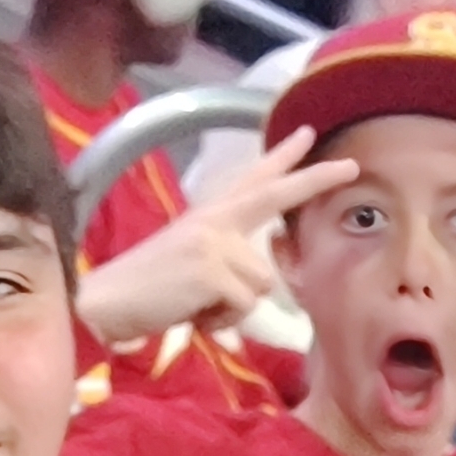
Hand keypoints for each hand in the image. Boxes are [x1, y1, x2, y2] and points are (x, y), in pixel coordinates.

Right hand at [75, 130, 356, 348]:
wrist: (103, 303)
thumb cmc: (144, 293)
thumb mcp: (189, 267)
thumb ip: (225, 265)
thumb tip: (255, 289)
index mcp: (207, 216)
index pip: (250, 180)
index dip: (280, 158)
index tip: (307, 134)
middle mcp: (214, 220)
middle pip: (274, 195)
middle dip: (316, 179)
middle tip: (352, 166)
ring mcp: (213, 240)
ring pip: (261, 283)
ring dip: (233, 307)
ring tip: (196, 305)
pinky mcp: (212, 268)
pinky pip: (243, 305)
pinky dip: (220, 321)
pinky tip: (190, 313)